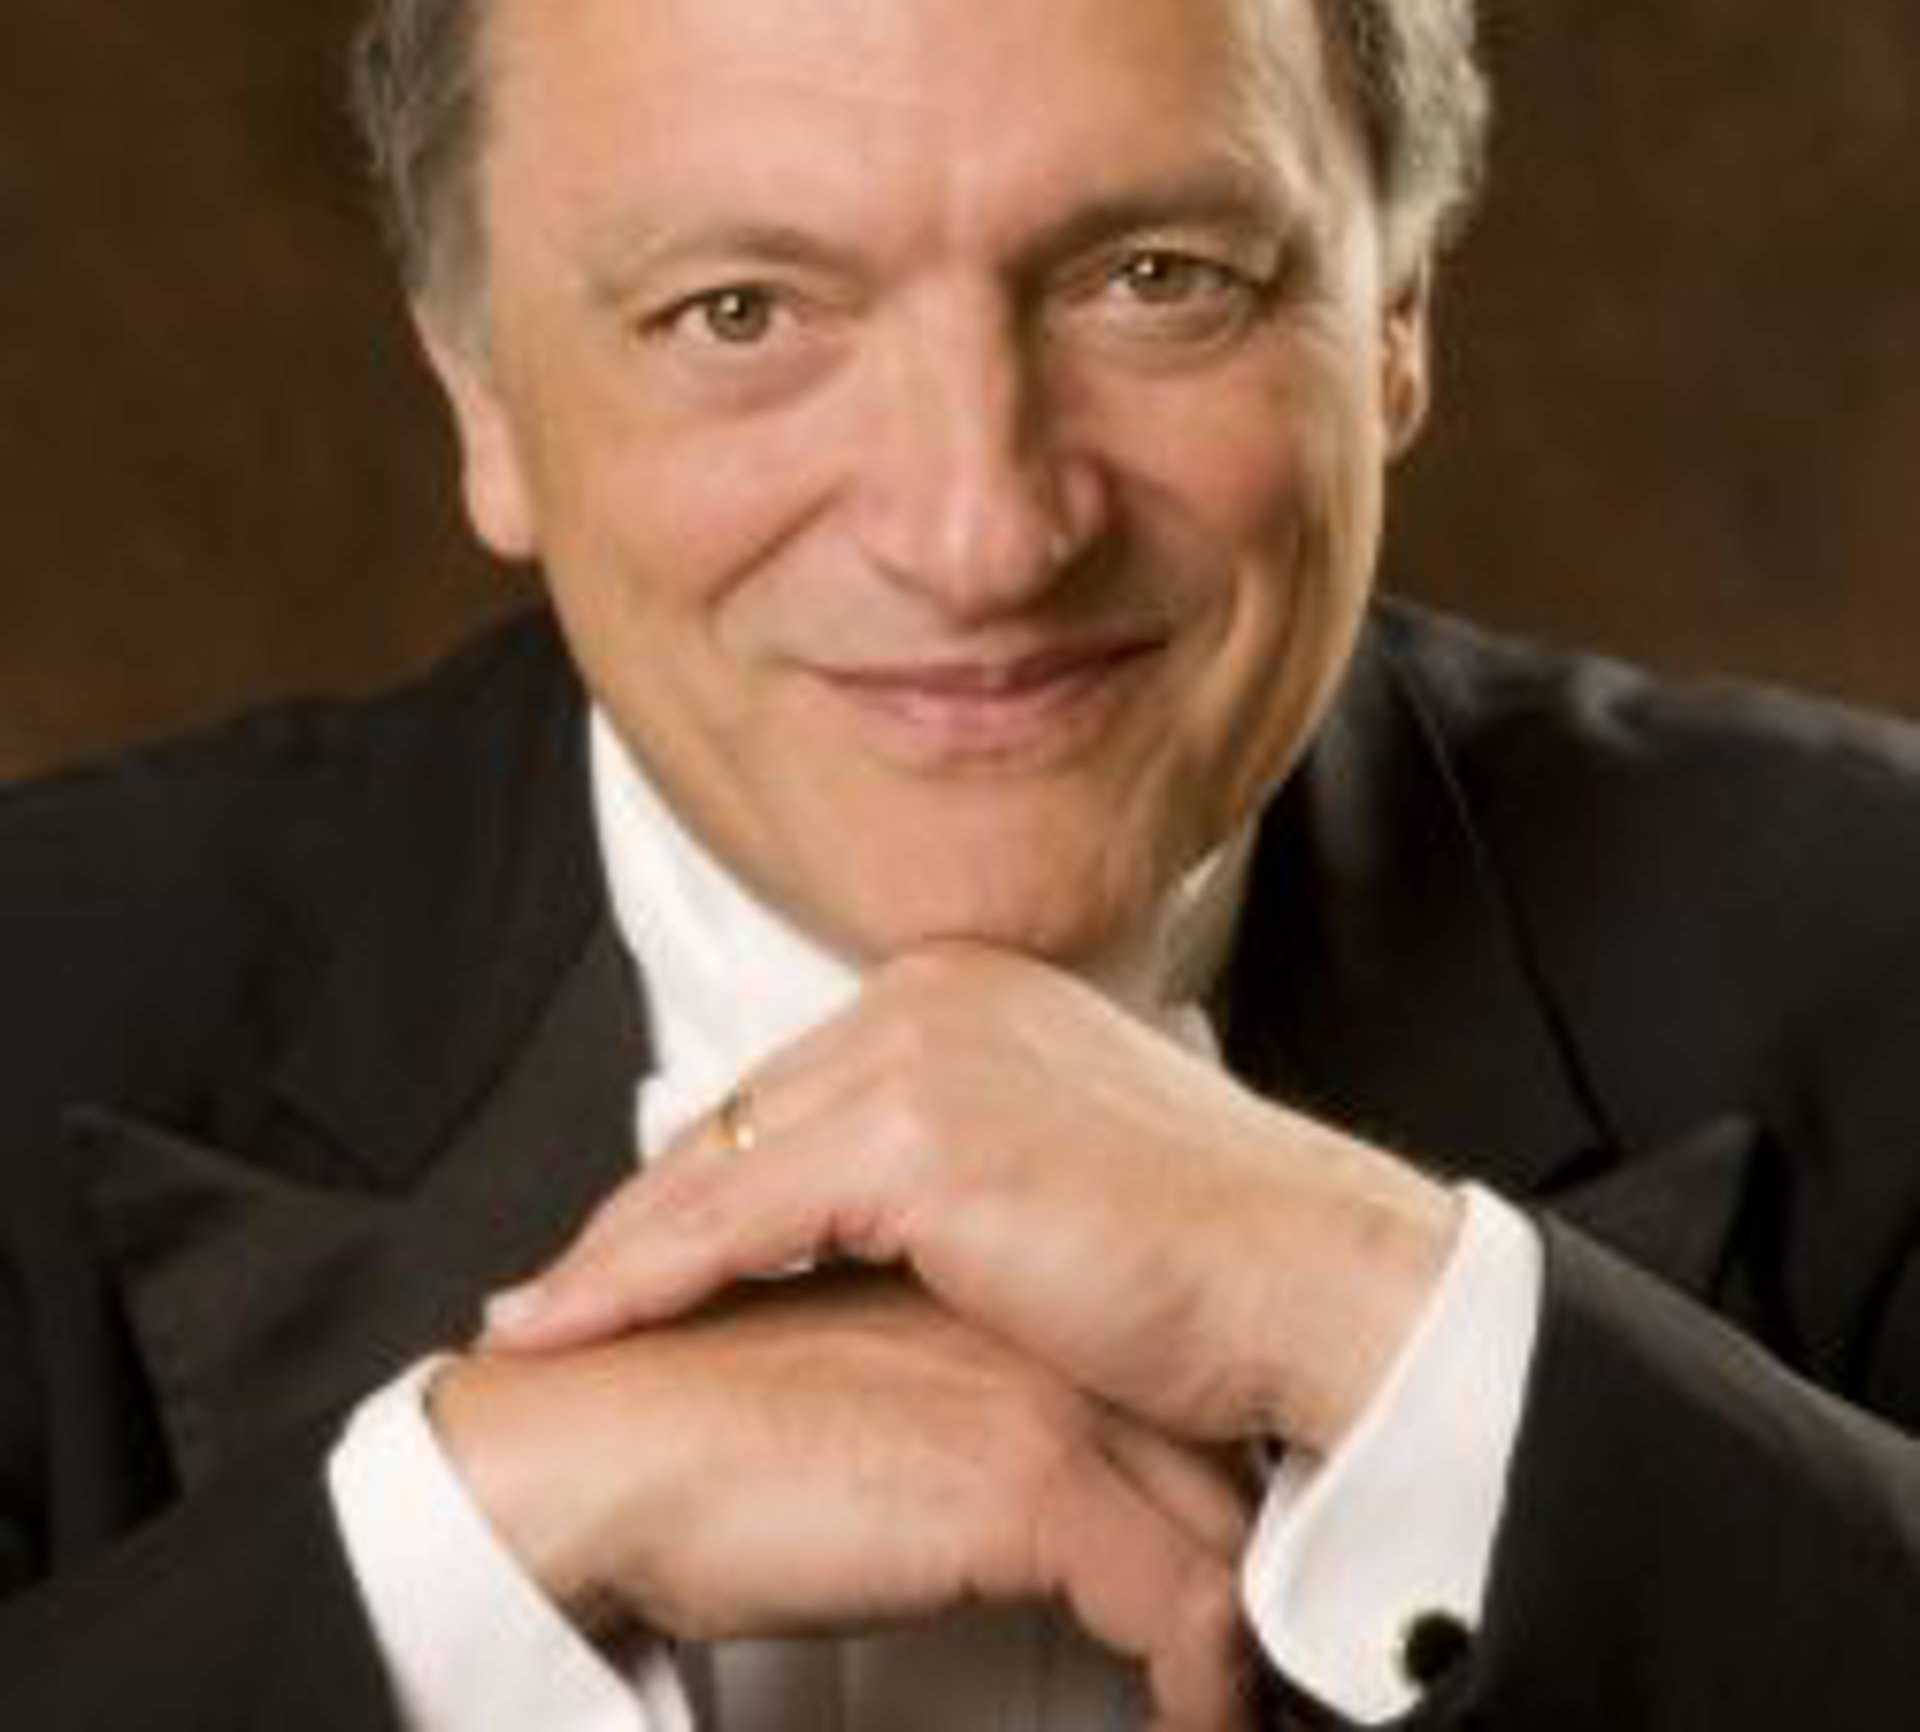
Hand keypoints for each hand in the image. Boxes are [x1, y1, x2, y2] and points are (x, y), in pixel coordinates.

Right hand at [436, 1271, 1255, 1730]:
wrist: (602, 1454)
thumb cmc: (694, 1442)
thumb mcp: (858, 1398)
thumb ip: (944, 1409)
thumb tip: (1011, 1509)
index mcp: (996, 1292)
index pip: (1154, 1386)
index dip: (1199, 1487)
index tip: (1227, 1578)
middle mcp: (1039, 1327)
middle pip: (1211, 1450)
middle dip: (1244, 1563)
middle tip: (1254, 1655)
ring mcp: (1041, 1389)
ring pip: (1220, 1522)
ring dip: (1235, 1641)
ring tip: (1231, 1703)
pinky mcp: (1029, 1476)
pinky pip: (1184, 1607)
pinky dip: (1204, 1690)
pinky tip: (1194, 1725)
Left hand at [488, 948, 1459, 1451]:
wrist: (1316, 1282)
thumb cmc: (1218, 1255)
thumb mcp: (1062, 1172)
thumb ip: (961, 1162)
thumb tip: (884, 1222)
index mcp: (973, 987)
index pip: (797, 1088)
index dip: (708, 1177)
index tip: (637, 1243)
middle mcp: (937, 991)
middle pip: (741, 1115)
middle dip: (645, 1213)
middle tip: (557, 1292)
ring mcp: (922, 1049)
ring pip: (719, 1163)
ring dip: (619, 1250)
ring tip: (541, 1320)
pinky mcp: (913, 1136)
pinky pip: (735, 1219)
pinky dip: (647, 1276)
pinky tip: (580, 1323)